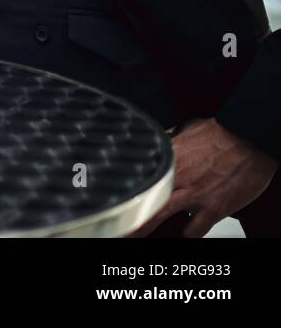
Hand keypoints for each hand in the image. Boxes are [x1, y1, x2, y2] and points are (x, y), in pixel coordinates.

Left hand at [129, 117, 277, 236]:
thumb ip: (170, 141)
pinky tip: (182, 234)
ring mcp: (194, 194)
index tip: (112, 192)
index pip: (135, 171)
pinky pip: (195, 230)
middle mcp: (176, 176)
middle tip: (116, 224)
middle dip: (126, 213)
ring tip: (136, 235)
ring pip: (160, 216)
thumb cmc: (222, 133)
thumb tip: (161, 142)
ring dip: (147, 228)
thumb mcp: (187, 129)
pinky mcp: (213, 208)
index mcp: (166, 155)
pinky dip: (188, 234)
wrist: (251, 140)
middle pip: (142, 197)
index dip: (122, 183)